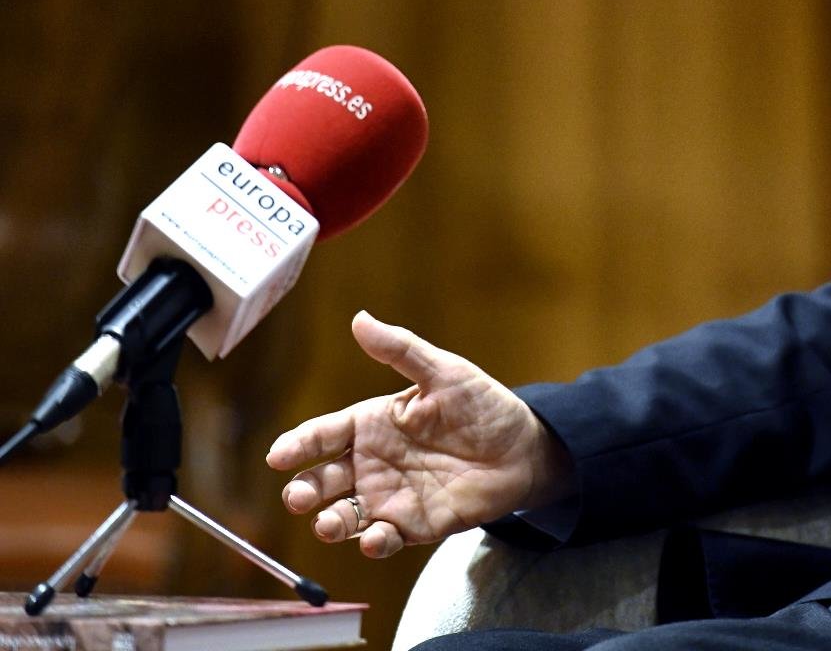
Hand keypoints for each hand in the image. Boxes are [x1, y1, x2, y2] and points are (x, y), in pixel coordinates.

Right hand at [266, 311, 572, 558]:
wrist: (522, 448)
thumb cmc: (481, 405)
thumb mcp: (443, 372)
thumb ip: (400, 350)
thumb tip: (359, 319)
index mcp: (371, 424)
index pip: (323, 434)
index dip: (298, 444)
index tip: (278, 456)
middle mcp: (371, 463)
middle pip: (324, 479)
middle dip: (306, 489)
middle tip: (298, 495)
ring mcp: (389, 496)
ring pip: (346, 515)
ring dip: (332, 522)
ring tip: (328, 524)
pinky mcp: (413, 525)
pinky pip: (386, 539)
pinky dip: (376, 543)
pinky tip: (374, 539)